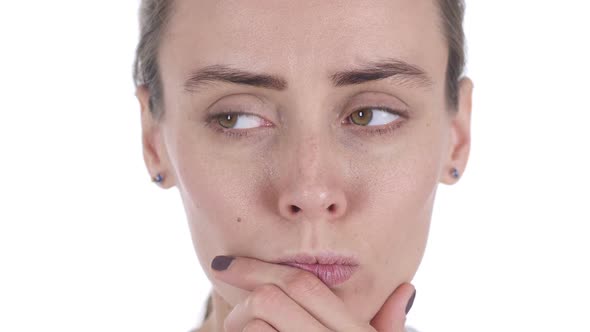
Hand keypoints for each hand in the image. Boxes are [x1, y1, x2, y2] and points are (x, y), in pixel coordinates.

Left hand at [210, 255, 415, 331]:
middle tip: (235, 311)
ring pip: (255, 326)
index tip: (226, 265)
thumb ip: (389, 328)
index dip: (258, 267)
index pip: (305, 285)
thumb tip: (405, 288)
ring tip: (239, 331)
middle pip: (271, 298)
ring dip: (237, 327)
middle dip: (242, 298)